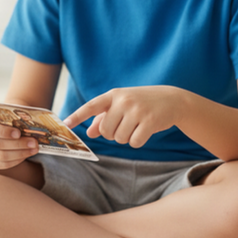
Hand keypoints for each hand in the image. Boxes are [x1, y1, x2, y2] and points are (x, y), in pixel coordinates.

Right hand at [0, 110, 38, 169]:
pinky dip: (15, 160)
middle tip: (34, 143)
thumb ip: (17, 117)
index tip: (19, 133)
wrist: (3, 121)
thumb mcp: (11, 112)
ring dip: (20, 153)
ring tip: (34, 149)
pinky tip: (26, 155)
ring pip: (0, 156)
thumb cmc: (9, 115)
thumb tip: (31, 127)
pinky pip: (1, 164)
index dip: (4, 132)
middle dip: (18, 144)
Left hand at [64, 86, 182, 148]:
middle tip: (125, 125)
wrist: (172, 100)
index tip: (65, 124)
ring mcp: (137, 110)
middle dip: (113, 134)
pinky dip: (138, 141)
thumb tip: (90, 133)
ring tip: (136, 125)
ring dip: (127, 138)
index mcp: (114, 95)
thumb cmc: (142, 103)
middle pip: (106, 131)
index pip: (91, 106)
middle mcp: (124, 101)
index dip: (77, 116)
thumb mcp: (122, 105)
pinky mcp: (150, 121)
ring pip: (120, 138)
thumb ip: (104, 117)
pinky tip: (145, 130)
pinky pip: (134, 142)